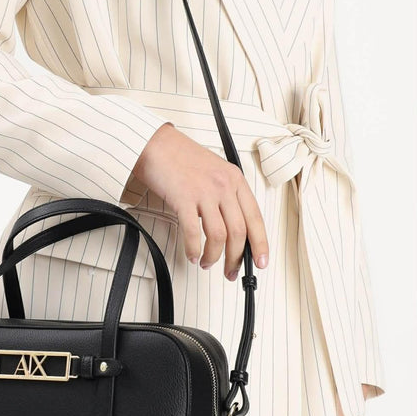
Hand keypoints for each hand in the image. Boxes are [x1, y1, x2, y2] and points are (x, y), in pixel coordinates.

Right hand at [130, 122, 269, 279]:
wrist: (156, 143)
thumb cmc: (181, 157)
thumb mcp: (215, 171)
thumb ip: (227, 195)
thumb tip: (234, 229)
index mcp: (235, 180)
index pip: (255, 218)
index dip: (260, 245)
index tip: (261, 262)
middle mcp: (223, 185)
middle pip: (238, 232)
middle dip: (236, 258)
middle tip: (231, 271)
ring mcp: (204, 191)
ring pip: (219, 236)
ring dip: (214, 256)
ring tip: (207, 263)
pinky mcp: (184, 198)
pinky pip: (193, 232)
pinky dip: (193, 249)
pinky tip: (192, 254)